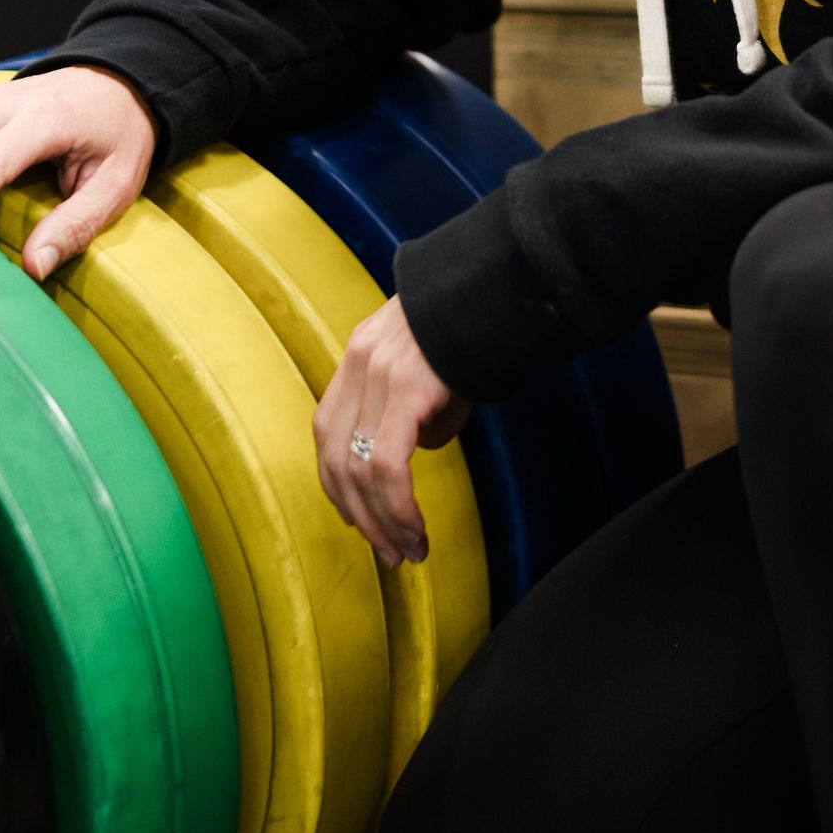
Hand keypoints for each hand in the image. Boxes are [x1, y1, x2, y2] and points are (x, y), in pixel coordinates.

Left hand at [313, 294, 470, 568]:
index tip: (360, 520)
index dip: (337, 484)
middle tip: (388, 552)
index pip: (327, 431)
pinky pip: (386, 465)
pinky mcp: (406, 388)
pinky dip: (397, 507)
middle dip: (360, 516)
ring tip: (409, 550)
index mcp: (359, 354)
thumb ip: (418, 404)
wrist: (504, 280)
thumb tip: (423, 443)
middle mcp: (359, 363)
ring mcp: (378, 374)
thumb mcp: (434, 364)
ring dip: (382, 521)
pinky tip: (415, 528)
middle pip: (334, 457)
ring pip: (356, 470)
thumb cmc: (479, 325)